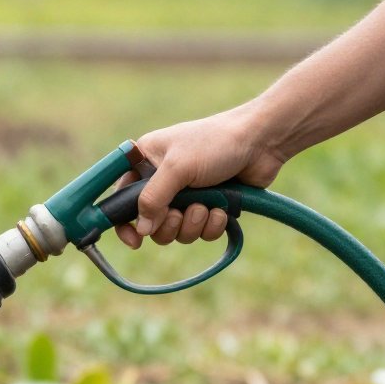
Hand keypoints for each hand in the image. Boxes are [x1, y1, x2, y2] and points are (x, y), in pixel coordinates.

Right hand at [116, 106, 288, 248]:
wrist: (262, 142)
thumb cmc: (215, 144)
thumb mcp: (176, 168)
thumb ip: (152, 199)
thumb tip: (142, 230)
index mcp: (146, 162)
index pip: (122, 198)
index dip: (125, 222)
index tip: (135, 241)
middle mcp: (163, 180)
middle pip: (151, 223)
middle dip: (168, 225)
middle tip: (179, 214)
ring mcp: (187, 195)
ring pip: (177, 230)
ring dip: (193, 223)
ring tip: (207, 206)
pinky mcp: (210, 206)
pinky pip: (201, 231)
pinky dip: (212, 224)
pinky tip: (222, 209)